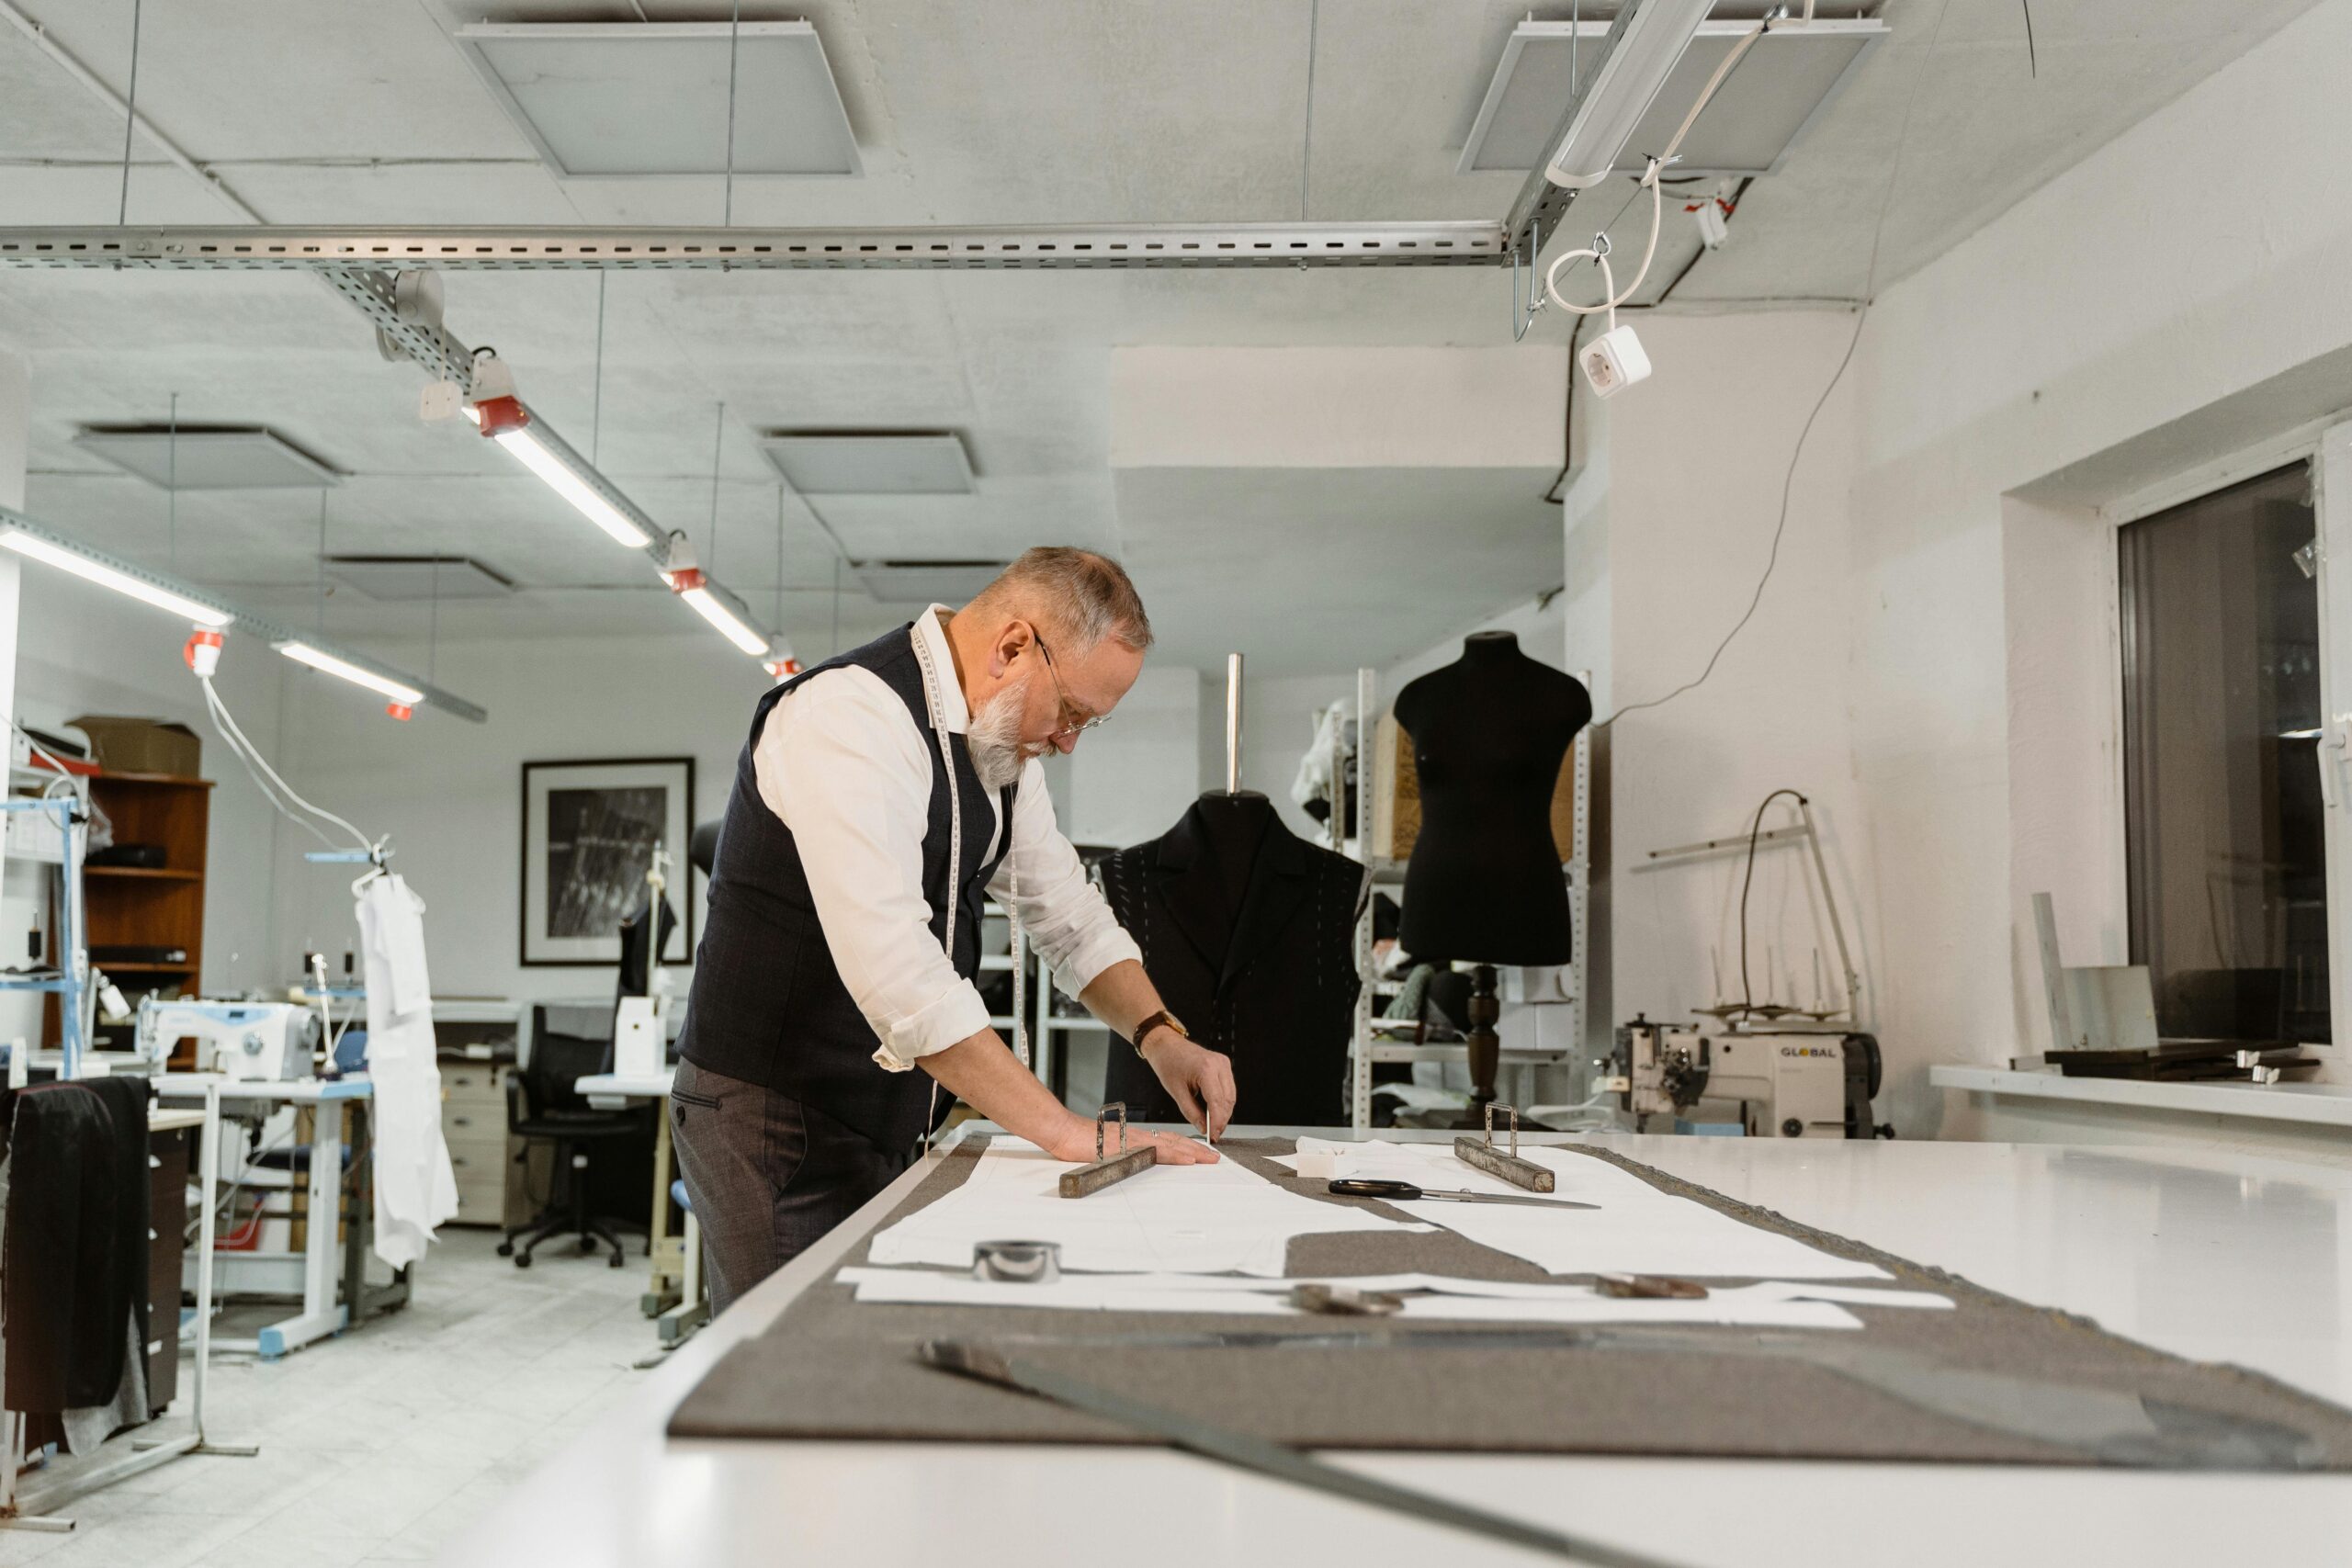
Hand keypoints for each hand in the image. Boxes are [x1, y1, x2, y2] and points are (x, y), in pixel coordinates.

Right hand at [1045, 1115, 1218, 1164]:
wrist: (1064, 1132)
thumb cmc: (1079, 1141)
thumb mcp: (1104, 1149)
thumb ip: (1119, 1154)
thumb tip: (1129, 1162)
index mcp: (1134, 1138)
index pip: (1166, 1142)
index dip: (1186, 1147)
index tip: (1201, 1154)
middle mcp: (1138, 1137)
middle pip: (1174, 1142)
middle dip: (1196, 1151)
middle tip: (1215, 1158)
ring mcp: (1134, 1141)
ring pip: (1170, 1146)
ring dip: (1192, 1153)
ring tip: (1209, 1159)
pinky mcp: (1128, 1147)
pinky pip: (1157, 1152)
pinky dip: (1175, 1155)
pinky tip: (1188, 1159)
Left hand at [1140, 1029, 1236, 1141]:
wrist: (1166, 1045)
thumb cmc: (1168, 1063)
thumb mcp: (1176, 1092)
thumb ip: (1191, 1112)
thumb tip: (1203, 1128)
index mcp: (1206, 1069)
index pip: (1217, 1102)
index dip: (1217, 1122)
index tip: (1213, 1136)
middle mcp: (1219, 1064)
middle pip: (1228, 1100)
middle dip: (1222, 1119)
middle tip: (1214, 1134)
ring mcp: (1223, 1063)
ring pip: (1231, 1095)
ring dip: (1224, 1112)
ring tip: (1214, 1126)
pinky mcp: (1223, 1064)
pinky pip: (1228, 1088)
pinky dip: (1223, 1102)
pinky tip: (1215, 1112)